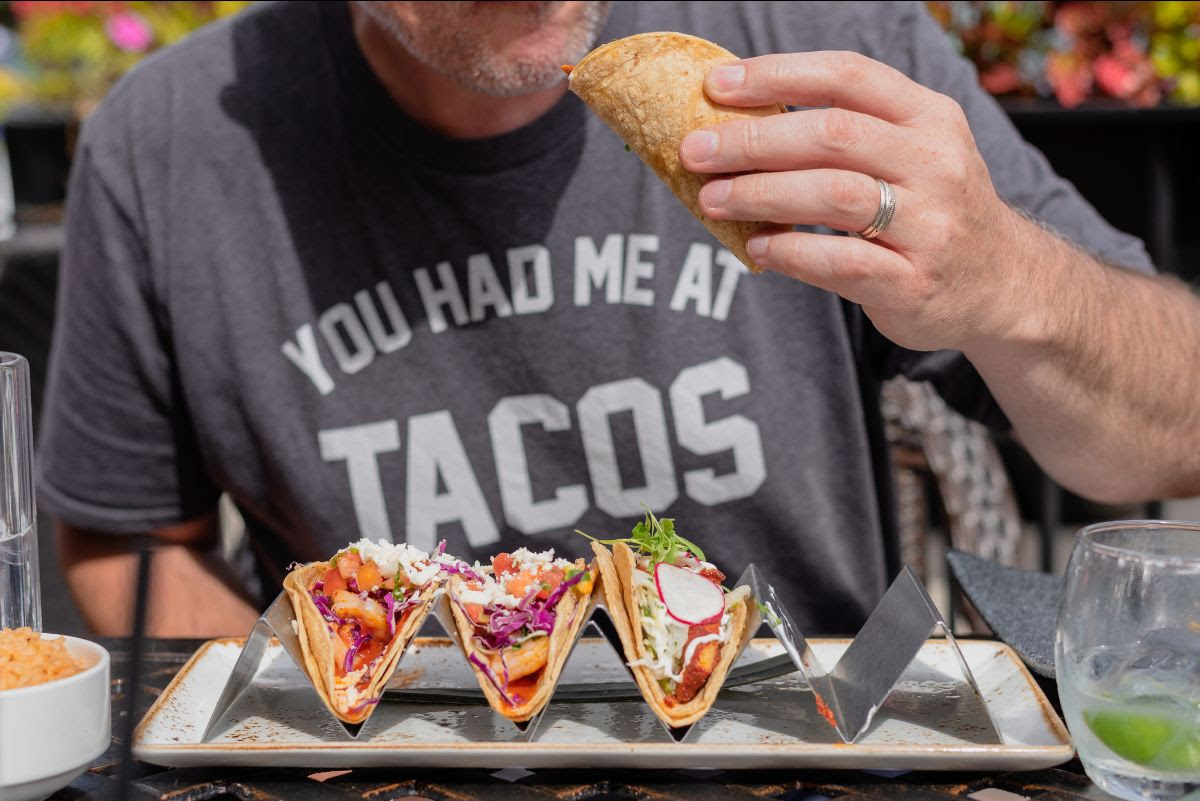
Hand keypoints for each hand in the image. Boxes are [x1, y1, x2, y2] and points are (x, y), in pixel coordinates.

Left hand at [680, 51, 1027, 352]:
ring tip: (712, 199)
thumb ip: (846, 133)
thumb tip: (740, 121)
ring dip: (761, 194)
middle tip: (696, 150)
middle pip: (832, 134)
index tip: (717, 86)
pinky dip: (790, 252)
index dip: (778, 75)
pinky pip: (841, 262)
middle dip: (753, 140)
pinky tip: (758, 247)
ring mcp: (930, 226)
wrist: (1004, 285)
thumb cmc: (932, 209)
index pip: (847, 76)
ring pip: (834, 195)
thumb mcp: (913, 153)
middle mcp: (935, 164)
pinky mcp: (914, 282)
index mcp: (928, 117)